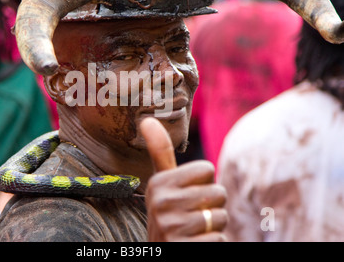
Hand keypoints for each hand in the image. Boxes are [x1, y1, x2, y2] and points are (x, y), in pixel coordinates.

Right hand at [140, 117, 227, 241]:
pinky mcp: (181, 248)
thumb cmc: (170, 214)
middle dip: (213, 206)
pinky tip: (196, 243)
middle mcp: (160, 203)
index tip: (188, 194)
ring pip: (221, 217)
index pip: (207, 169)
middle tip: (193, 216)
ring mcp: (170, 228)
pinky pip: (219, 239)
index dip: (204, 183)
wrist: (164, 250)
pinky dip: (213, 243)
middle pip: (218, 192)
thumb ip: (159, 152)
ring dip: (214, 226)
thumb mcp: (162, 185)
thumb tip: (147, 119)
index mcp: (158, 183)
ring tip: (195, 231)